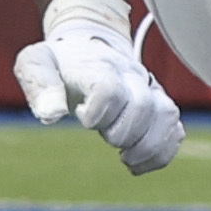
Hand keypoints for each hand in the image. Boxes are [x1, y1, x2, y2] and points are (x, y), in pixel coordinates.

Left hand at [13, 0, 182, 173]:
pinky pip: (175, 131)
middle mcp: (130, 76)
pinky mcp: (159, 106)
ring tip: (126, 159)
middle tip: (105, 136)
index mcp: (98, 67)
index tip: (81, 116)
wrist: (89, 47)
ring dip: (148, 146)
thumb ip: (38, 83)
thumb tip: (52, 115)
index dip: (96, 113)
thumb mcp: (35, 62)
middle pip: (141, 105)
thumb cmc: (60, 62)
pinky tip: (137, 163)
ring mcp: (149, 91)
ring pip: (167, 116)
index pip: (108, 88)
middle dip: (121, 132)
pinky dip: (161, 153)